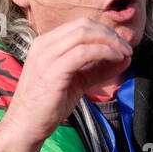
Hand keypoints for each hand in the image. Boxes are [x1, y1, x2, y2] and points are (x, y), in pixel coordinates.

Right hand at [0, 17, 132, 147]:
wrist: (25, 126)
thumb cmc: (48, 105)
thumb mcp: (77, 81)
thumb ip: (98, 69)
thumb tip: (125, 59)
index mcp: (46, 43)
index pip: (80, 25)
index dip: (104, 31)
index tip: (121, 45)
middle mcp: (44, 45)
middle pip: (84, 25)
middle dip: (110, 34)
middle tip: (127, 49)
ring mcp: (46, 56)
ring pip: (84, 34)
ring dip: (110, 42)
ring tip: (125, 54)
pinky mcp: (52, 71)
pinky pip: (83, 52)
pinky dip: (104, 52)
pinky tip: (116, 60)